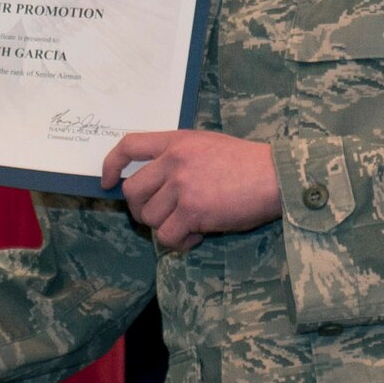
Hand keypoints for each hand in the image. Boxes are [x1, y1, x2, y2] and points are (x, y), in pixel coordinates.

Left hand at [101, 130, 282, 250]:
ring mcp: (182, 186)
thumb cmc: (246, 164)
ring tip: (190, 224)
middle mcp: (174, 161)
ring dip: (166, 227)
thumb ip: (179, 157)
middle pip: (132, 191)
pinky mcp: (193, 210)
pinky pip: (168, 235)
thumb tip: (154, 185)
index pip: (129, 146)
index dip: (111, 165)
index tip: (108, 182)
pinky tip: (198, 235)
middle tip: (161, 216)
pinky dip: (180, 242)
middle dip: (140, 210)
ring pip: (149, 217)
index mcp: (176, 141)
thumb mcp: (207, 145)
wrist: (275, 176)